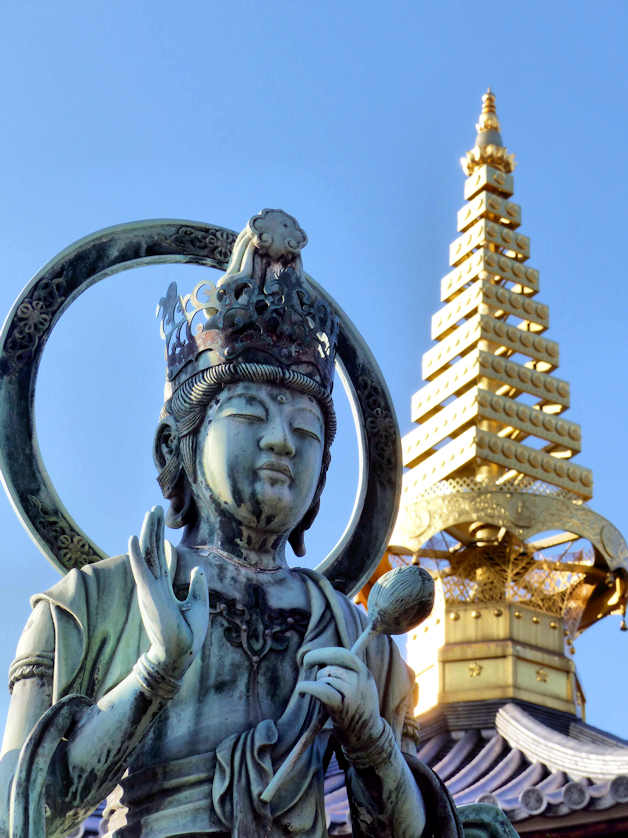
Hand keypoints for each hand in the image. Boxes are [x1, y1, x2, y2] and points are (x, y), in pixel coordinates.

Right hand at [129, 506, 208, 679]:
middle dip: (153, 529)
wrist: (180, 655)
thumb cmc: (188, 634)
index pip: (159, 557)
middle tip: (154, 508)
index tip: (159, 520)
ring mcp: (150, 589)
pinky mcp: (150, 595)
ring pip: (147, 555)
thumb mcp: (198, 604)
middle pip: (152, 551)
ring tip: (150, 513)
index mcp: (163, 588)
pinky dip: (136, 554)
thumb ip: (196, 585)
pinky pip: (141, 571)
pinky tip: (133, 537)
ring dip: (148, 533)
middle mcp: (153, 586)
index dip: (159, 538)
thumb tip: (197, 568)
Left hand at [297, 647, 381, 751]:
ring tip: (324, 697)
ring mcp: (353, 693)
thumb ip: (347, 672)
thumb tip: (321, 659)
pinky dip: (307, 687)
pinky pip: (320, 689)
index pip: (343, 654)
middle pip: (331, 663)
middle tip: (305, 664)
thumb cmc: (357, 711)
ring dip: (317, 684)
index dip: (324, 652)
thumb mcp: (360, 687)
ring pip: (325, 678)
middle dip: (315, 659)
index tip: (312, 656)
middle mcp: (361, 680)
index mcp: (365, 673)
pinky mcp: (342, 707)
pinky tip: (300, 691)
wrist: (368, 739)